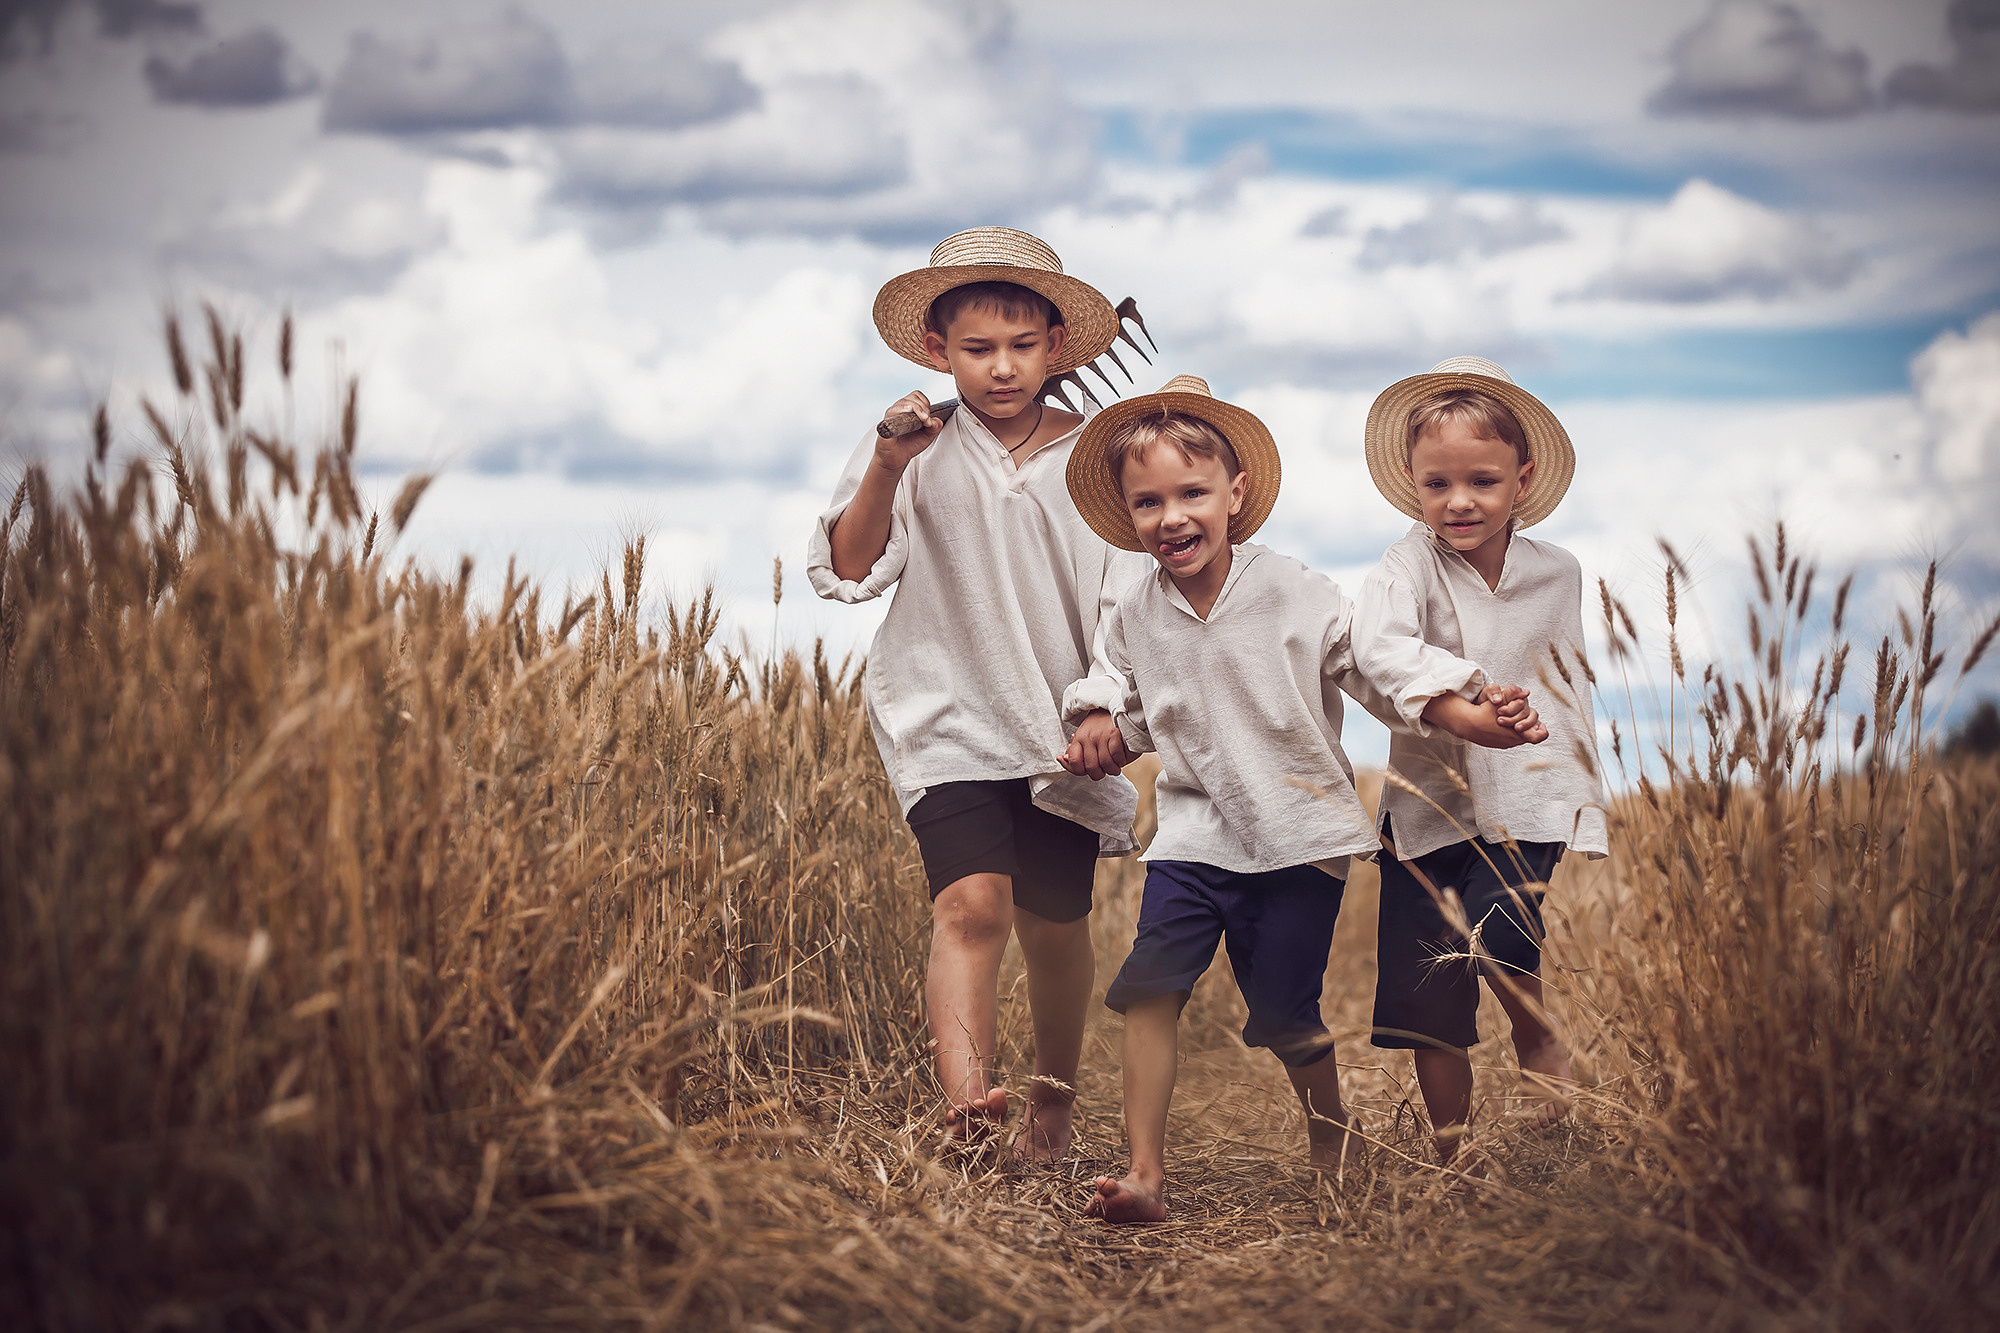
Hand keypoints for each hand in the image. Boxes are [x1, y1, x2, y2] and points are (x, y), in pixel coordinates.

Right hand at [874, 390, 944, 472]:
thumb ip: (934, 428)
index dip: (925, 404)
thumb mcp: (927, 437)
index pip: (917, 396)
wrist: (896, 459)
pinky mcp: (886, 422)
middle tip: (926, 421)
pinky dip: (902, 410)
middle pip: (913, 397)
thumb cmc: (909, 446)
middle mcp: (899, 409)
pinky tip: (908, 412)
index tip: (928, 417)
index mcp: (908, 410)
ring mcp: (892, 415)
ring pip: (905, 402)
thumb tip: (937, 420)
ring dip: (917, 409)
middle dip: (924, 408)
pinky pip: (892, 411)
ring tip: (922, 421)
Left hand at [1059, 710, 1130, 779]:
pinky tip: (1121, 759)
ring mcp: (1101, 735)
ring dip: (1112, 770)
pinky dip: (1120, 760)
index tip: (1088, 771)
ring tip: (1115, 768)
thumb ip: (1075, 750)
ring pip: (1105, 763)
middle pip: (1091, 766)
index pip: (1074, 762)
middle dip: (1099, 775)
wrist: (1113, 707)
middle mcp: (1088, 736)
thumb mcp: (1084, 735)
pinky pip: (1116, 754)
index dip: (1080, 772)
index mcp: (1078, 738)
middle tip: (1104, 772)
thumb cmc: (1099, 725)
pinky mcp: (1115, 732)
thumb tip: (1064, 759)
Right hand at [1421, 691, 1542, 749]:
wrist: (1465, 724)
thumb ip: (1513, 694)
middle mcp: (1513, 740)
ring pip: (1519, 736)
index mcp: (1517, 732)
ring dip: (1518, 726)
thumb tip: (1526, 692)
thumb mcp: (1499, 700)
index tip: (1539, 723)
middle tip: (1523, 716)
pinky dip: (1509, 730)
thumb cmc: (1483, 713)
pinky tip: (1503, 723)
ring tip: (1512, 717)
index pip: (1540, 736)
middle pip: (1530, 735)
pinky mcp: (1497, 743)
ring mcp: (1505, 743)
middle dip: (1528, 723)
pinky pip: (1509, 738)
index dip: (1542, 729)